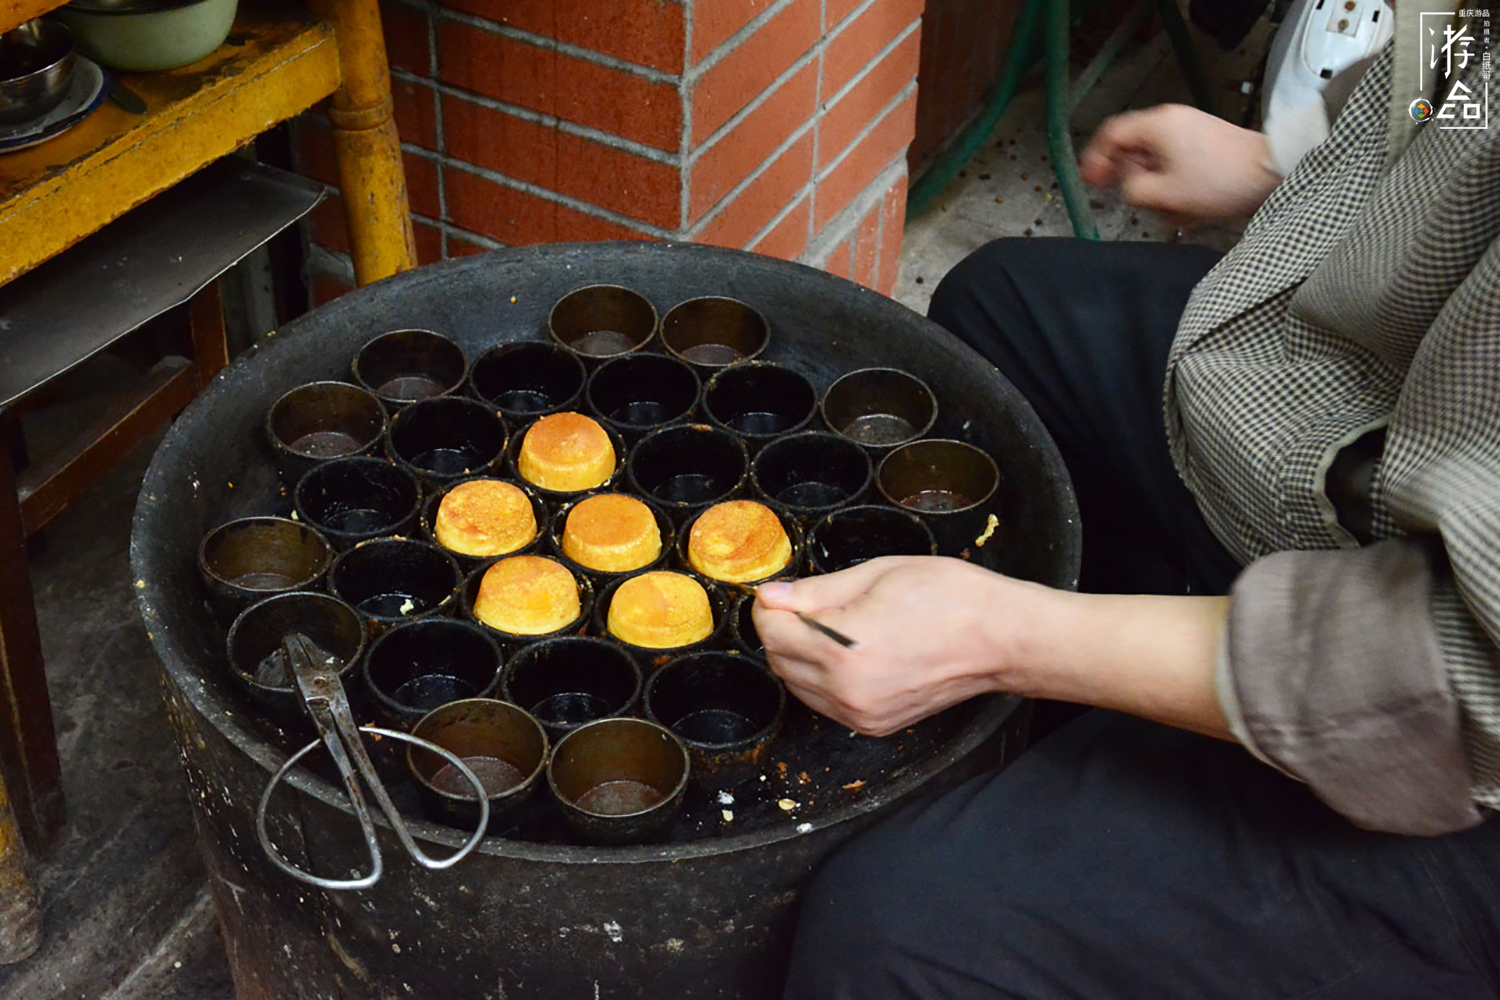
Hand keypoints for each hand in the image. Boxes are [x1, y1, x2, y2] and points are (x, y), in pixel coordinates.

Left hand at [753, 557, 1047, 735]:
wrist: (1000, 639)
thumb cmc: (949, 598)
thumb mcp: (878, 574)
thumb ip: (818, 591)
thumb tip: (772, 596)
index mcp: (843, 648)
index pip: (772, 631)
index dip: (770, 606)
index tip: (779, 592)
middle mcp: (847, 690)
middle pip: (779, 660)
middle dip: (781, 630)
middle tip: (803, 604)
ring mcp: (860, 713)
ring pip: (797, 685)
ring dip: (799, 656)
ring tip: (832, 627)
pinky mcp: (873, 726)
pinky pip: (824, 703)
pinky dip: (821, 679)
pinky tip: (847, 654)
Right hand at [1079, 104, 1279, 220]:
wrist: (1272, 170)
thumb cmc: (1218, 181)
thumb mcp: (1166, 194)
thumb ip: (1132, 190)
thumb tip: (1128, 186)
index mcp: (1157, 125)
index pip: (1111, 134)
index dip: (1095, 159)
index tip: (1092, 183)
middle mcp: (1170, 120)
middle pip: (1132, 146)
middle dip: (1129, 176)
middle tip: (1132, 200)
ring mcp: (1189, 129)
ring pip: (1154, 157)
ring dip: (1154, 184)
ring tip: (1167, 208)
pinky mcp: (1204, 141)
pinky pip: (1174, 160)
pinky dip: (1171, 181)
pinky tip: (1184, 204)